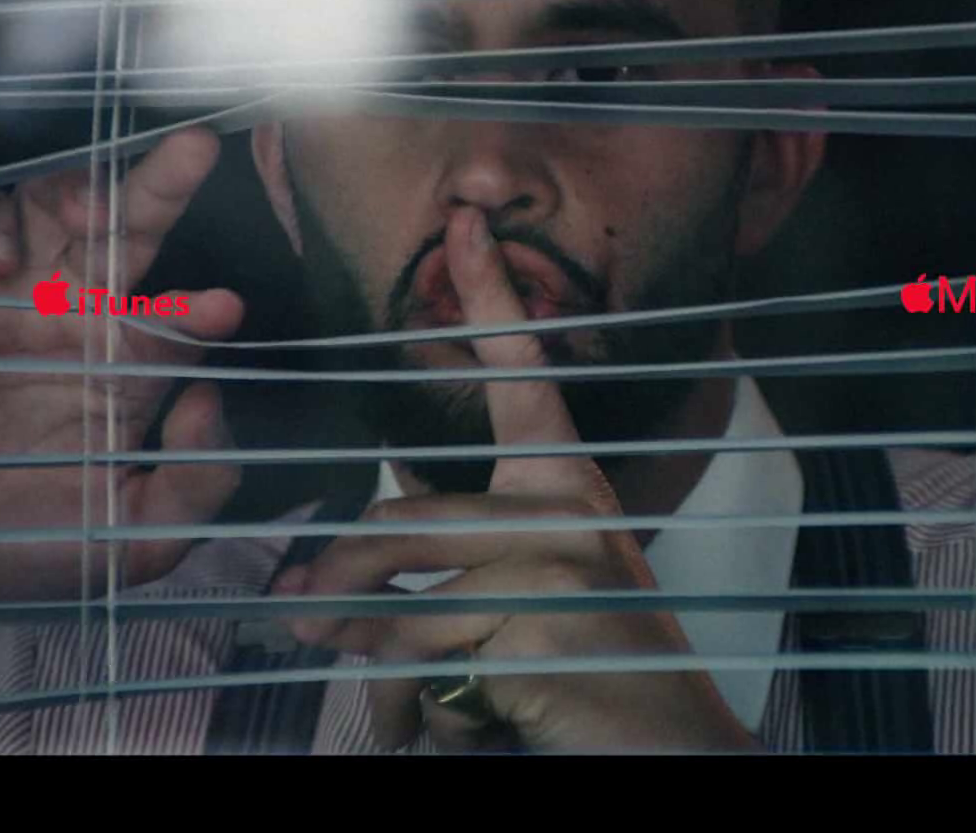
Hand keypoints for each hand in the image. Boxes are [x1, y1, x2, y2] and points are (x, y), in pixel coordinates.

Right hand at [0, 128, 242, 603]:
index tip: (221, 310)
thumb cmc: (26, 546)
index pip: (181, 319)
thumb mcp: (132, 542)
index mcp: (128, 370)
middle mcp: (75, 320)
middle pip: (131, 233)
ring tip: (85, 219)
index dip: (203, 306)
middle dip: (163, 185)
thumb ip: (195, 489)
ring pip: (54, 208)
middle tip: (196, 151)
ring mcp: (9, 298)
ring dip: (75, 193)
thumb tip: (210, 403)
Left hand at [272, 207, 759, 753]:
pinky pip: (417, 657)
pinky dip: (410, 706)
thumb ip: (440, 580)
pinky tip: (446, 730)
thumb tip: (312, 596)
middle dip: (338, 586)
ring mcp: (553, 562)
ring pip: (395, 596)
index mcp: (567, 487)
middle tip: (301, 618)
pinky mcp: (534, 622)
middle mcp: (564, 509)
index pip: (523, 377)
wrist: (674, 751)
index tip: (465, 223)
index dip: (491, 299)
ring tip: (391, 707)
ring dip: (372, 662)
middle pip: (395, 521)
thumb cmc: (595, 677)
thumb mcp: (523, 607)